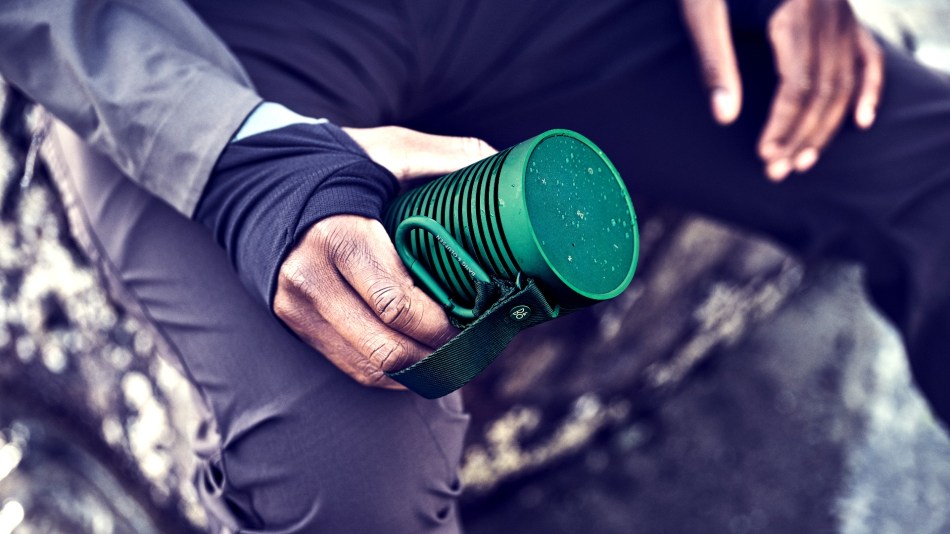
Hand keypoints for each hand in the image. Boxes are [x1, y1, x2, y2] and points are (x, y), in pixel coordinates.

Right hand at [273, 127, 495, 388]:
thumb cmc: (335, 164)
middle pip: (386, 349)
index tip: (477, 317)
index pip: (396, 305)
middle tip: (473, 342)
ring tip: (454, 354)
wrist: (255, 177)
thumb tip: (504, 164)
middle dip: (439, 356)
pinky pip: (349, 366)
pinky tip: (420, 358)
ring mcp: (296, 306)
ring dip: (418, 372)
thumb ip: (447, 157)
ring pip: (369, 368)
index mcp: (339, 236)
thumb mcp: (390, 149)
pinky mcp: (293, 321)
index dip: (442, 325)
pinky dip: (391, 372)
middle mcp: (311, 279)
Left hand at [680, 0, 883, 180]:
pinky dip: (867, 86)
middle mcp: (827, 10)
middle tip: (778, 171)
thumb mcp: (700, 9)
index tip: (765, 157)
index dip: (783, 125)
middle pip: (825, 87)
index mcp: (794, 9)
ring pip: (845, 78)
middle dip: (802, 134)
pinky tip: (861, 120)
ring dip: (827, 125)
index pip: (798, 85)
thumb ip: (713, 60)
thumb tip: (724, 118)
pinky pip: (866, 52)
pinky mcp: (839, 11)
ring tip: (803, 160)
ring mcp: (839, 10)